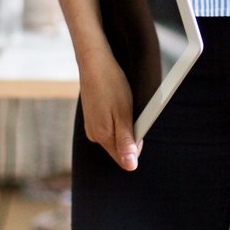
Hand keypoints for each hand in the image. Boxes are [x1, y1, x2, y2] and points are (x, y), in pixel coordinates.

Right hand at [79, 55, 140, 170]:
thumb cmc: (111, 85)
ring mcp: (91, 127)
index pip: (124, 158)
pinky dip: (115, 119)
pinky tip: (114, 103)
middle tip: (130, 111)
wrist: (94, 63)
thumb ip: (126, 141)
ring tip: (121, 105)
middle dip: (130, 134)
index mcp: (102, 136)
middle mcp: (94, 135)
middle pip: (119, 147)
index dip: (136, 144)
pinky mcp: (91, 119)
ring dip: (123, 125)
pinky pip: (108, 127)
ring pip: (114, 136)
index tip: (138, 123)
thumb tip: (131, 167)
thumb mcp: (123, 113)